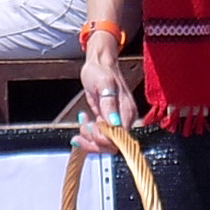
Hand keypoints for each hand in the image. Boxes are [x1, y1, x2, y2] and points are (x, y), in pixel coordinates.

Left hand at [74, 31, 134, 151]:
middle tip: (83, 126)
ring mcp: (116, 122)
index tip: (91, 126)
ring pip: (104, 143)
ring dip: (89, 138)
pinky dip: (89, 133)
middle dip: (94, 140)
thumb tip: (114, 123)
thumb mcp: (104, 84)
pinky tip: (83, 121)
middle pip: (111, 146)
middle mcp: (124, 120)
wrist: (99, 63)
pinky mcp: (107, 121)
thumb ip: (109, 104)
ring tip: (82, 122)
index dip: (103, 139)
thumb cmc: (101, 71)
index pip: (118, 140)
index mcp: (127, 113)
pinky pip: (100, 136)